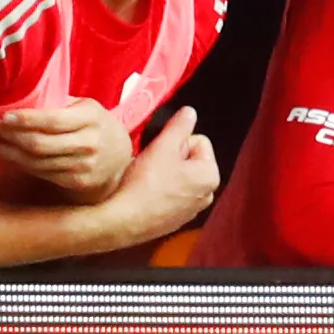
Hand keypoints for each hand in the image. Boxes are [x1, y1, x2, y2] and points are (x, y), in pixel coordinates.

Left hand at [0, 100, 132, 201]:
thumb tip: (15, 96)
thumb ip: (57, 104)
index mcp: (90, 118)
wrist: (120, 157)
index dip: (26, 120)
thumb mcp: (84, 108)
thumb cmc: (93, 125)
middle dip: (9, 136)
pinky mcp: (76, 182)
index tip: (4, 116)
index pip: (53, 120)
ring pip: (36, 161)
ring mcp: (83, 166)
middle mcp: (89, 143)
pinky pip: (40, 172)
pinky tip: (5, 154)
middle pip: (39, 143)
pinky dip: (19, 163)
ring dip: (7, 152)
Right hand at [107, 106, 218, 236]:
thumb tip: (189, 112)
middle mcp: (206, 195)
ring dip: (162, 175)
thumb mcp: (162, 146)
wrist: (123, 221)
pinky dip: (157, 192)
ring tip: (145, 181)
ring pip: (177, 178)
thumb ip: (179, 126)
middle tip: (150, 166)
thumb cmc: (145, 185)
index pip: (198, 141)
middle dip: (170, 159)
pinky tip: (142, 194)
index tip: (159, 152)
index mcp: (210, 175)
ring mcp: (190, 210)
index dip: (175, 142)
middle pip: (188, 160)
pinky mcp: (173, 221)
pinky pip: (167, 196)